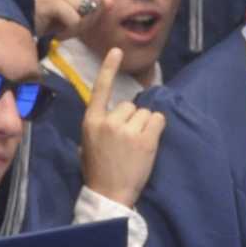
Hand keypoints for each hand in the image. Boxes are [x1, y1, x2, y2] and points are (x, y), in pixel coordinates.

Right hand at [79, 47, 165, 206]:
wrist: (109, 195)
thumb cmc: (97, 171)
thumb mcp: (87, 144)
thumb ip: (99, 125)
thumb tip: (113, 115)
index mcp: (91, 121)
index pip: (100, 89)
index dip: (109, 68)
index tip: (116, 51)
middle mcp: (108, 121)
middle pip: (129, 105)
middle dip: (132, 120)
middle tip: (128, 142)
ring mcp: (127, 130)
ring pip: (145, 113)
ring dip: (145, 126)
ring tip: (136, 146)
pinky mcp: (145, 140)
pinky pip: (158, 120)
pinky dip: (157, 128)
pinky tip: (149, 143)